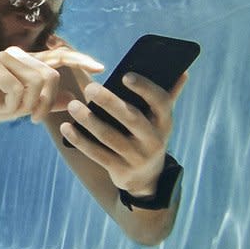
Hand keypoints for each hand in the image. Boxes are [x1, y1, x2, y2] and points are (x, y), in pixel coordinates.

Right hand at [0, 46, 104, 123]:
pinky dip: (11, 104)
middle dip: (46, 102)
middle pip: (50, 75)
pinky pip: (16, 88)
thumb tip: (72, 99)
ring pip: (35, 82)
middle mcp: (18, 56)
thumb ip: (45, 101)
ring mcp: (5, 59)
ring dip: (27, 104)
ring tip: (12, 111)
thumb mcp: (20, 107)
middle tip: (35, 119)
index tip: (101, 68)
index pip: (60, 56)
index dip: (81, 60)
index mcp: (27, 63)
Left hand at [60, 72, 187, 196]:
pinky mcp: (120, 170)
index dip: (145, 88)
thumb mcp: (160, 119)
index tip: (125, 76)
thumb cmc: (148, 136)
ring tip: (73, 105)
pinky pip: (97, 154)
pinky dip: (80, 140)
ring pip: (110, 137)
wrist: (146, 179)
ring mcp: (137, 157)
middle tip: (90, 87)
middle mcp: (154, 140)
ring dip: (89, 121)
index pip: (160, 102)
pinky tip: (67, 127)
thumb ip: (168, 94)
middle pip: (131, 119)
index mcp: (165, 122)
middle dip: (110, 102)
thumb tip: (182, 69)